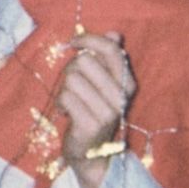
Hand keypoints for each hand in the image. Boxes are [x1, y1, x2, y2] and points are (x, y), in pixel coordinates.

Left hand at [55, 31, 136, 187]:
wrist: (90, 154)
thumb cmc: (92, 112)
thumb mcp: (103, 85)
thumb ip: (108, 59)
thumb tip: (114, 33)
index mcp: (128, 84)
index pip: (111, 50)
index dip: (89, 40)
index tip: (74, 42)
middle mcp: (122, 97)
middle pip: (85, 62)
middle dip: (71, 69)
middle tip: (72, 86)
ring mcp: (108, 112)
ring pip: (72, 78)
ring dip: (64, 89)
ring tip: (70, 102)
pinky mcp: (91, 124)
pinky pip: (66, 96)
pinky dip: (60, 102)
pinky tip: (66, 112)